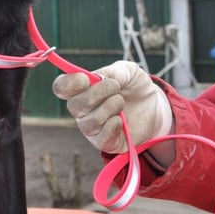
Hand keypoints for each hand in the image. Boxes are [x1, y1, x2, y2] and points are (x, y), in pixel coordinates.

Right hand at [52, 60, 172, 154]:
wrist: (154, 106)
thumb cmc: (134, 86)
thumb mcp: (128, 71)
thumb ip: (113, 72)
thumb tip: (99, 78)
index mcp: (80, 89)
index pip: (60, 88)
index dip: (69, 84)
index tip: (86, 79)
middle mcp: (81, 110)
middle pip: (74, 106)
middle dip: (96, 94)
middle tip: (115, 87)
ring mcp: (92, 128)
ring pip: (88, 124)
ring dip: (107, 109)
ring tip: (120, 102)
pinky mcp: (106, 142)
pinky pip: (101, 140)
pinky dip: (112, 128)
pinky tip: (121, 120)